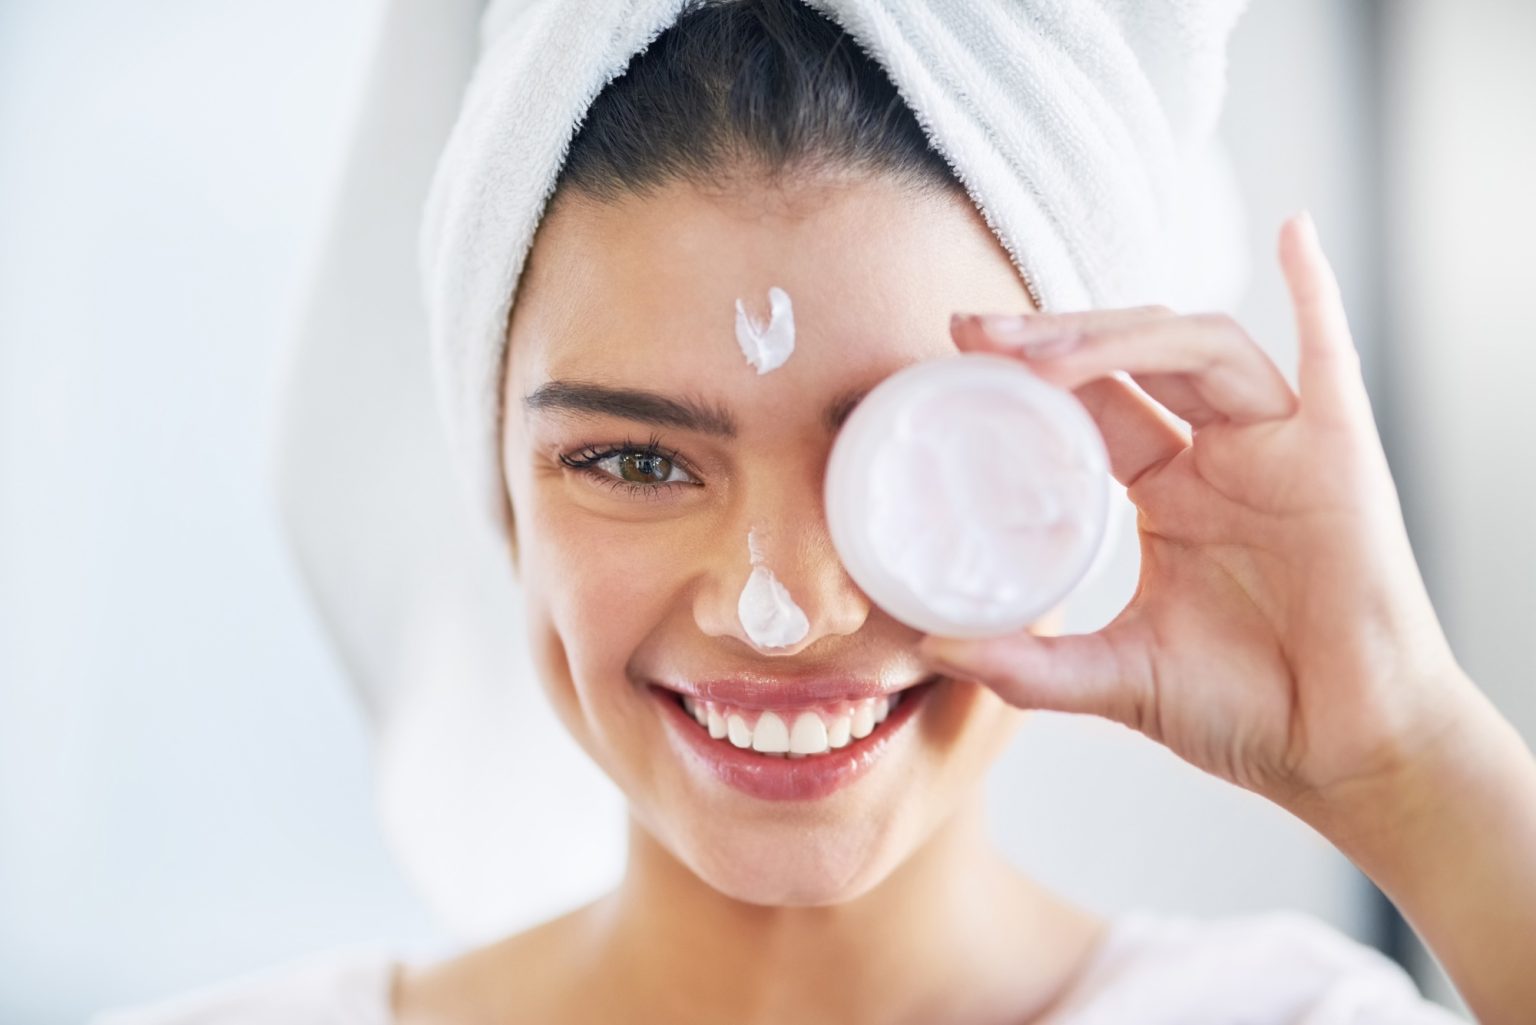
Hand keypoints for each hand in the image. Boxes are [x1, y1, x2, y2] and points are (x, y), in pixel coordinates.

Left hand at [921, 212, 1477, 810]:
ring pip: (1198, 347)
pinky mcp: (1339, 453)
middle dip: (1054, 338)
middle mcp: (1218, 457)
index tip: (955, 352)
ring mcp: (1278, 448)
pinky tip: (1292, 234)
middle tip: (974, 332)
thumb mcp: (1119, 678)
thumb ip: (1029, 665)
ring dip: (1119, 335)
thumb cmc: (1247, 712)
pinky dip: (1316, 292)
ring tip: (1039, 350)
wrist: (1347, 753)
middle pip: (1133, 360)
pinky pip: (1329, 356)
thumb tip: (930, 644)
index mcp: (1169, 495)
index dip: (1027, 374)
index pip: (1090, 406)